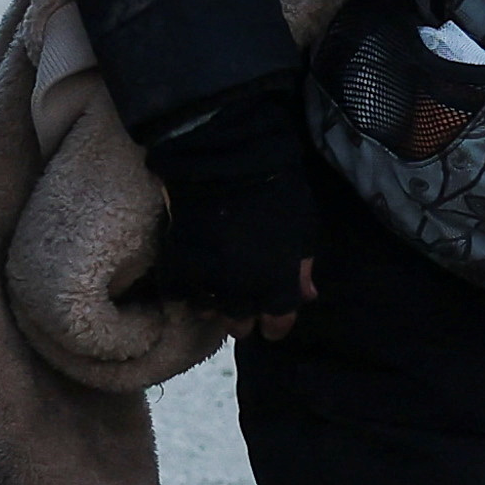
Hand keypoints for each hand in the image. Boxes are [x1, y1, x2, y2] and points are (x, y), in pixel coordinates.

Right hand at [130, 93, 321, 337]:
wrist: (226, 159)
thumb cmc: (276, 189)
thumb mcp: (303, 227)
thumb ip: (302, 266)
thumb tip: (308, 295)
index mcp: (278, 286)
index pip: (278, 324)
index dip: (276, 322)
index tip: (272, 317)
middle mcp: (242, 293)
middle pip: (240, 325)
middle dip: (244, 314)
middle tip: (244, 294)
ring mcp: (206, 283)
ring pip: (208, 311)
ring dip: (215, 300)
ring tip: (218, 282)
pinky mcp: (176, 268)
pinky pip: (178, 293)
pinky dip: (185, 287)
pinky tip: (193, 272)